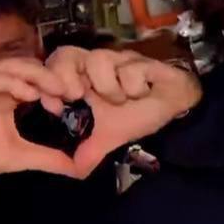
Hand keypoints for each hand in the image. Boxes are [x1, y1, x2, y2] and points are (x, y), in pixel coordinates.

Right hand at [0, 58, 77, 183]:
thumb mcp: (18, 158)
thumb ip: (47, 159)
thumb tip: (78, 169)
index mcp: (9, 98)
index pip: (39, 81)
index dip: (59, 87)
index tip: (77, 102)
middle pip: (30, 68)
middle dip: (53, 76)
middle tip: (72, 92)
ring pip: (12, 66)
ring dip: (36, 74)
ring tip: (55, 89)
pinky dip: (11, 82)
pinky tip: (29, 95)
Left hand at [45, 47, 201, 176]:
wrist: (173, 108)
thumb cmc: (138, 115)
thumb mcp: (108, 138)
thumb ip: (89, 152)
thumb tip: (74, 171)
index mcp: (82, 81)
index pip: (54, 67)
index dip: (50, 81)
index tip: (55, 105)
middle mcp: (95, 66)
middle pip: (66, 53)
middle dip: (67, 76)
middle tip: (78, 96)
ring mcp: (117, 59)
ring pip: (98, 60)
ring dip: (109, 88)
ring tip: (122, 100)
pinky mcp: (139, 59)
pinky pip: (129, 70)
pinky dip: (135, 87)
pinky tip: (144, 93)